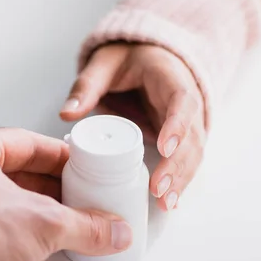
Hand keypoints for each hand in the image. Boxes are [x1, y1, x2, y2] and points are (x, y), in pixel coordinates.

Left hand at [61, 44, 205, 209]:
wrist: (150, 58)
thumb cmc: (129, 58)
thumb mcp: (104, 64)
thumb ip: (87, 86)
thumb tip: (66, 113)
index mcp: (171, 78)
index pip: (182, 101)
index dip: (177, 125)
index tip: (165, 147)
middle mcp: (188, 101)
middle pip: (192, 135)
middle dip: (177, 165)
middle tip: (158, 189)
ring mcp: (189, 121)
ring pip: (194, 152)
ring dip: (182, 179)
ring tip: (165, 203)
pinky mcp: (182, 138)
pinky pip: (187, 160)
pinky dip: (180, 180)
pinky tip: (168, 202)